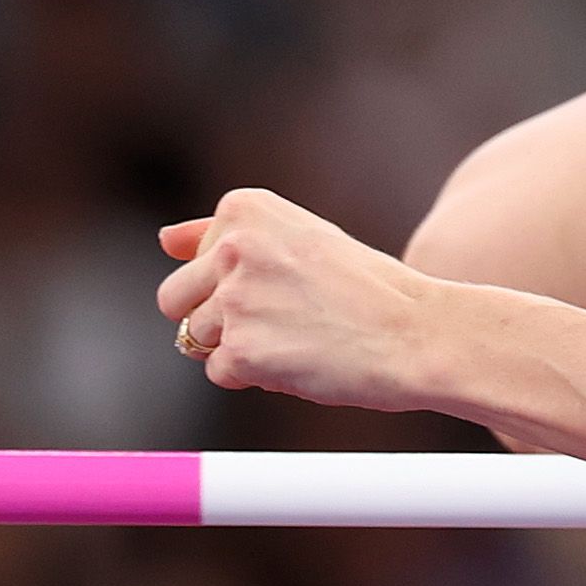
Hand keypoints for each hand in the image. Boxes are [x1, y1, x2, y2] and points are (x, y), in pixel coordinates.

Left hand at [156, 190, 452, 411]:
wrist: (421, 334)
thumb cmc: (369, 290)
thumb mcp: (301, 240)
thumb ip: (225, 236)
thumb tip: (164, 240)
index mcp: (245, 208)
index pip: (197, 257)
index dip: (241, 281)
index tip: (294, 282)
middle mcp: (231, 245)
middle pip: (176, 299)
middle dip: (218, 317)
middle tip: (284, 319)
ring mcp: (234, 299)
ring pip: (197, 339)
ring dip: (242, 347)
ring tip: (300, 338)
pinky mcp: (241, 350)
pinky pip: (220, 373)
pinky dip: (256, 377)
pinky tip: (302, 361)